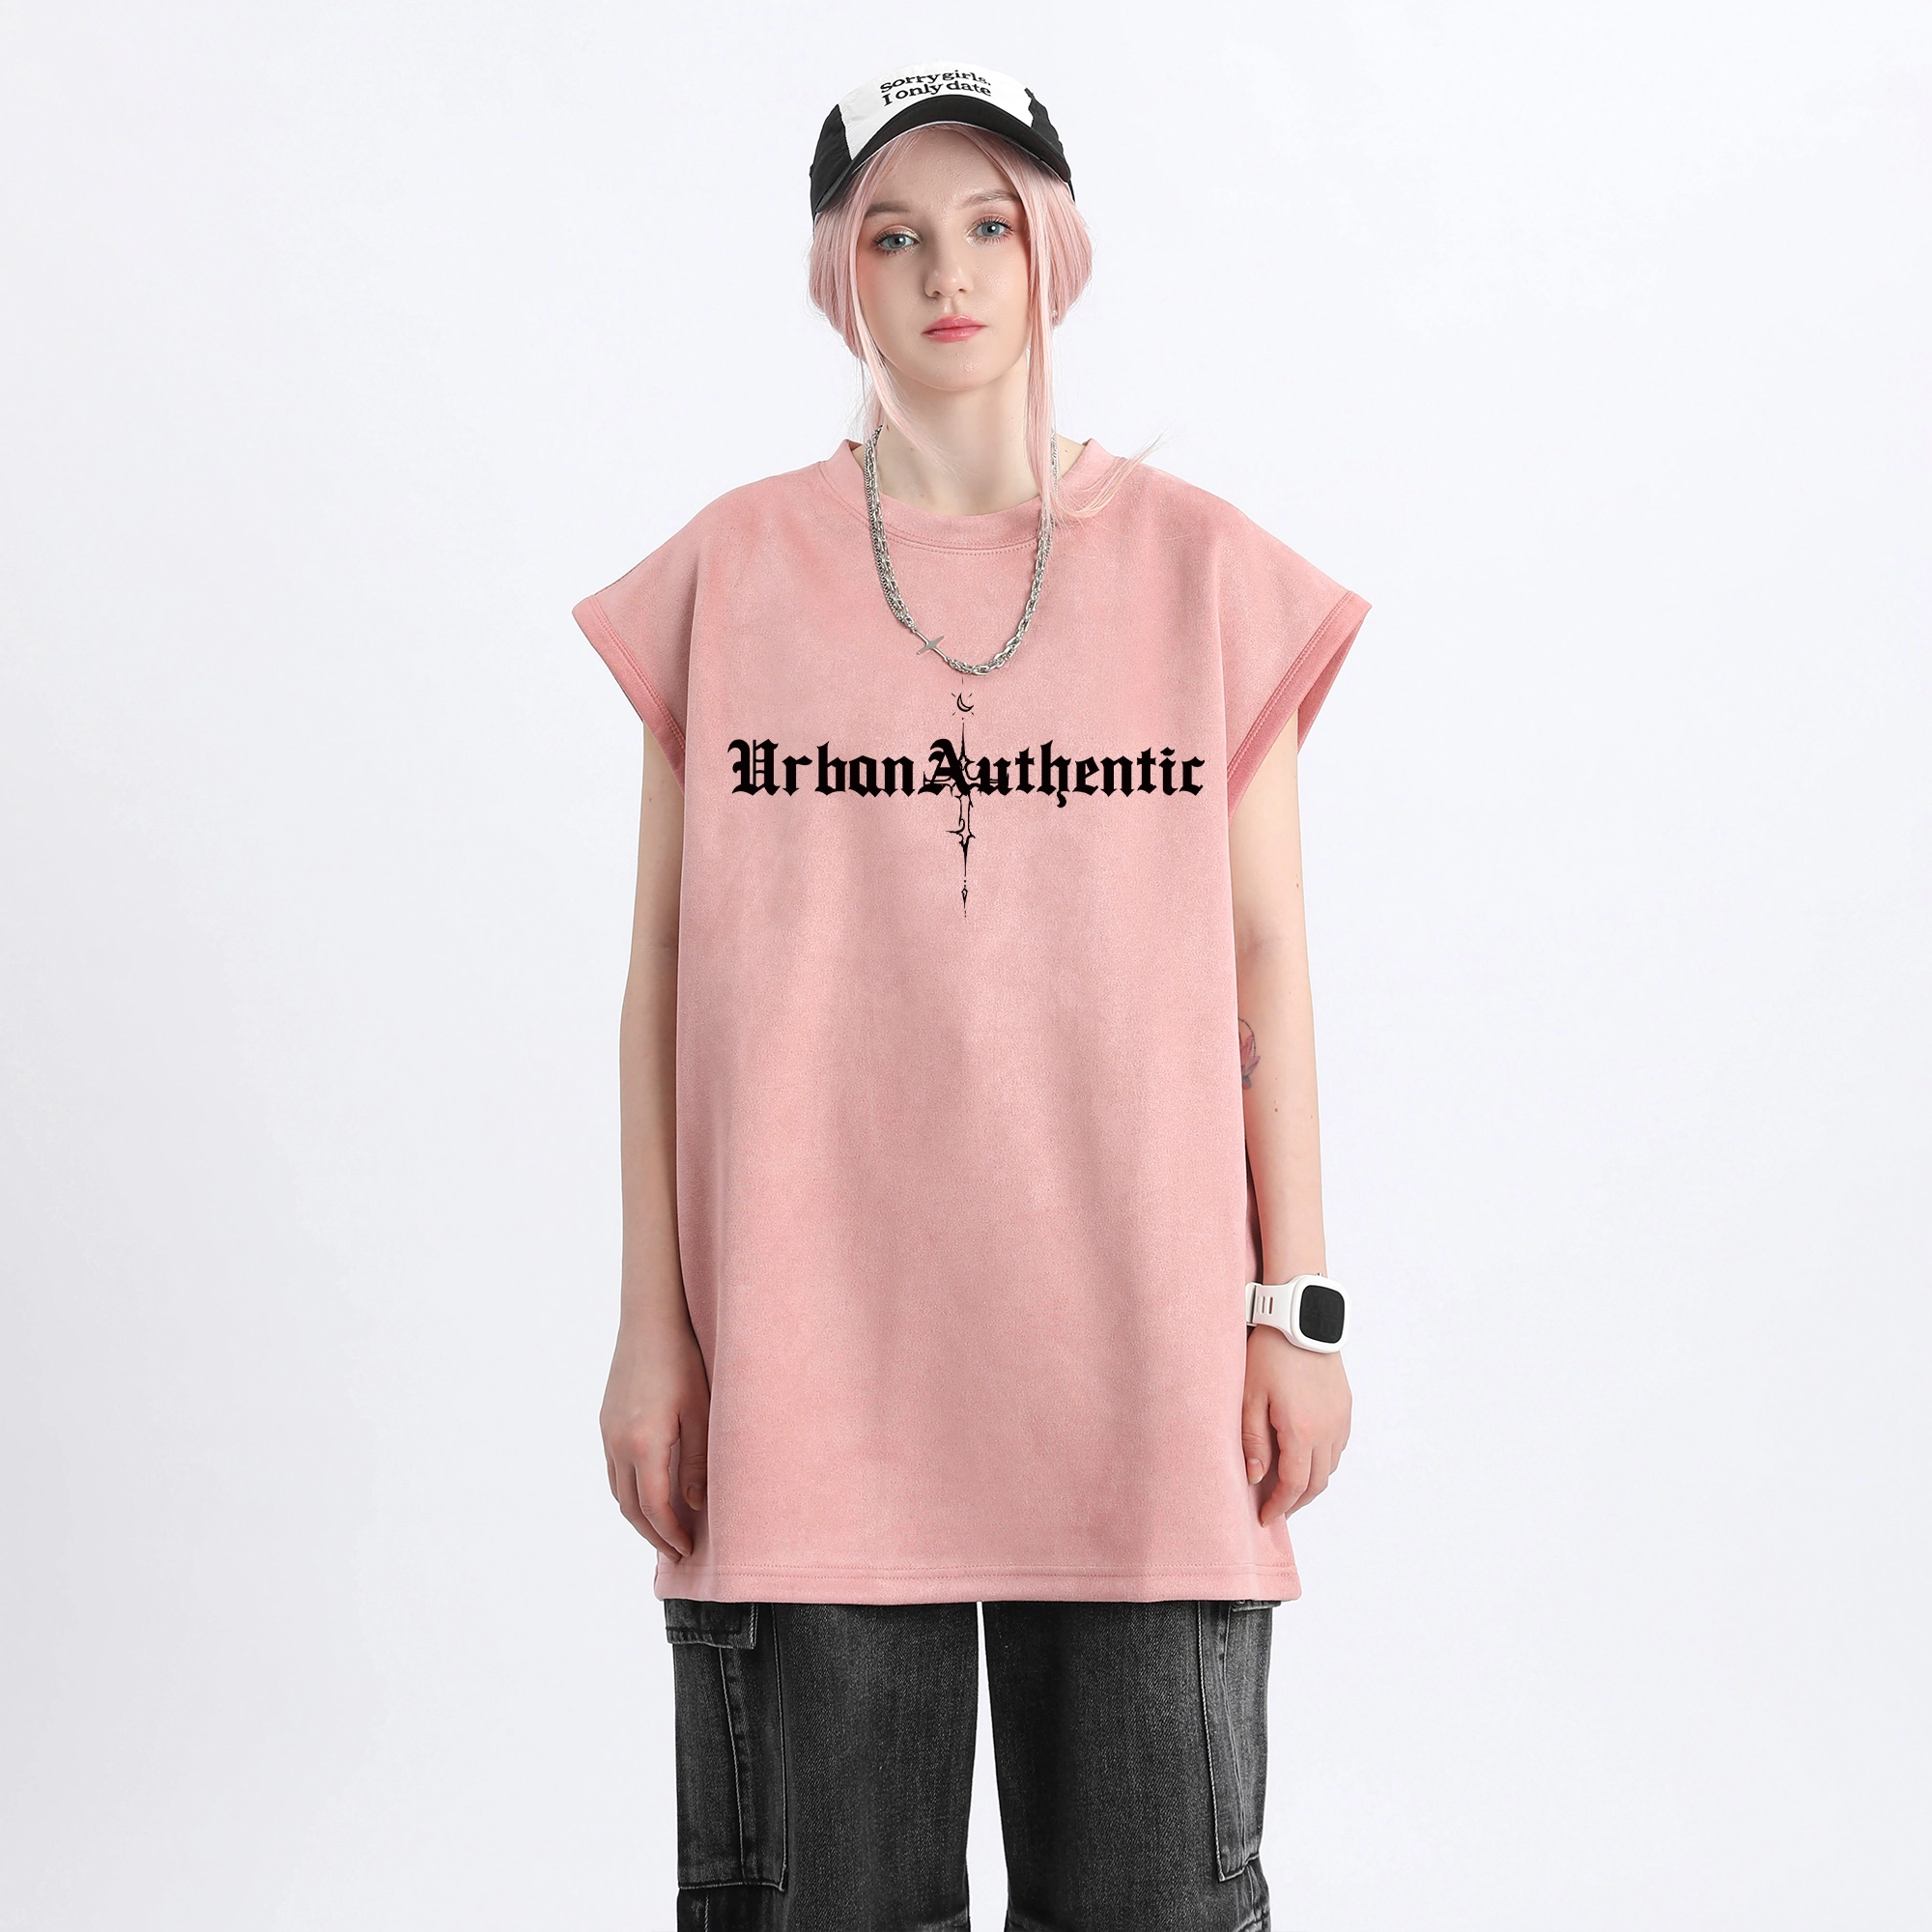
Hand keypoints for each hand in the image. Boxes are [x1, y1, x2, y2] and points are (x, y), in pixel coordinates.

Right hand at [600, 1310, 710, 1561]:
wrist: (650, 1320)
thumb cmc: (683, 1360)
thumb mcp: (700, 1412)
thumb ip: (698, 1462)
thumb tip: (694, 1505)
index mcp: (644, 1445)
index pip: (655, 1508)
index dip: (671, 1534)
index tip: (689, 1551)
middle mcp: (618, 1444)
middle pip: (630, 1508)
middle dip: (654, 1535)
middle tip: (677, 1553)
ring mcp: (608, 1433)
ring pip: (617, 1491)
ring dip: (639, 1517)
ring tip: (664, 1531)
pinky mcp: (606, 1422)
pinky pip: (612, 1471)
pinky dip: (629, 1492)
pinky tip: (648, 1493)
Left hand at [1241, 1328, 1351, 1524]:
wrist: (1300, 1319)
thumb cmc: (1270, 1354)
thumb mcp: (1250, 1397)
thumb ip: (1253, 1441)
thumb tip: (1255, 1477)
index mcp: (1302, 1431)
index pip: (1293, 1485)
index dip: (1280, 1506)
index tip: (1265, 1518)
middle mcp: (1327, 1430)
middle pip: (1317, 1483)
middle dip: (1297, 1501)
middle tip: (1278, 1510)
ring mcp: (1340, 1418)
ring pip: (1331, 1467)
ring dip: (1312, 1482)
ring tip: (1290, 1487)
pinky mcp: (1345, 1406)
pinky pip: (1338, 1446)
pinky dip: (1324, 1462)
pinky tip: (1307, 1458)